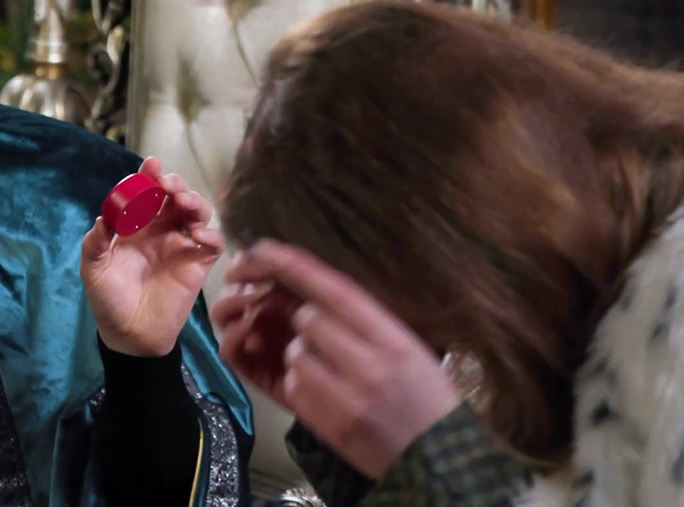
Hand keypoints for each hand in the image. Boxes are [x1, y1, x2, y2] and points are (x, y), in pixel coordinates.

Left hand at [82, 157, 223, 356]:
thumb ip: (95, 243)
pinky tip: (198, 236)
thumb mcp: (94, 270)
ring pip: (197, 213)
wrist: (130, 335)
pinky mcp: (198, 264)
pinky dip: (211, 236)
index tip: (150, 165)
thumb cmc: (109, 299)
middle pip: (175, 196)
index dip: (149, 176)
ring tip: (183, 203)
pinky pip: (213, 244)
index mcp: (136, 226)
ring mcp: (182, 245)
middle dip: (173, 184)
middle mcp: (161, 230)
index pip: (146, 193)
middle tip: (167, 185)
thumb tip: (102, 218)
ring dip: (194, 202)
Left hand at [210, 241, 459, 478]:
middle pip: (309, 320)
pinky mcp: (332, 427)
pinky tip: (326, 395)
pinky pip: (294, 388)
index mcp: (396, 340)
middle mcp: (373, 366)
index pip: (338, 292)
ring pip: (295, 354)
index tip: (267, 248)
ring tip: (331, 373)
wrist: (442, 460)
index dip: (297, 266)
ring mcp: (350, 399)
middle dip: (308, 324)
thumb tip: (315, 296)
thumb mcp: (412, 350)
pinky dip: (301, 387)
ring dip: (302, 357)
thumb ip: (368, 322)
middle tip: (329, 341)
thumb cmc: (426, 397)